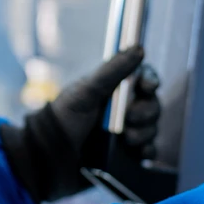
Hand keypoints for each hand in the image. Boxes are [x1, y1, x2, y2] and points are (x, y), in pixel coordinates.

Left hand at [0, 47, 161, 203]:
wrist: (51, 156)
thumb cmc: (65, 117)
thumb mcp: (86, 91)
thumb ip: (112, 70)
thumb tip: (138, 48)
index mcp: (114, 90)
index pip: (143, 79)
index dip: (151, 81)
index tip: (148, 86)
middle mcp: (124, 109)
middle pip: (152, 105)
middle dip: (146, 111)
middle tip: (130, 118)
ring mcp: (128, 132)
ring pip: (152, 128)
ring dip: (144, 132)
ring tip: (126, 139)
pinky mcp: (128, 155)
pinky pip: (149, 151)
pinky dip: (146, 151)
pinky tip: (136, 152)